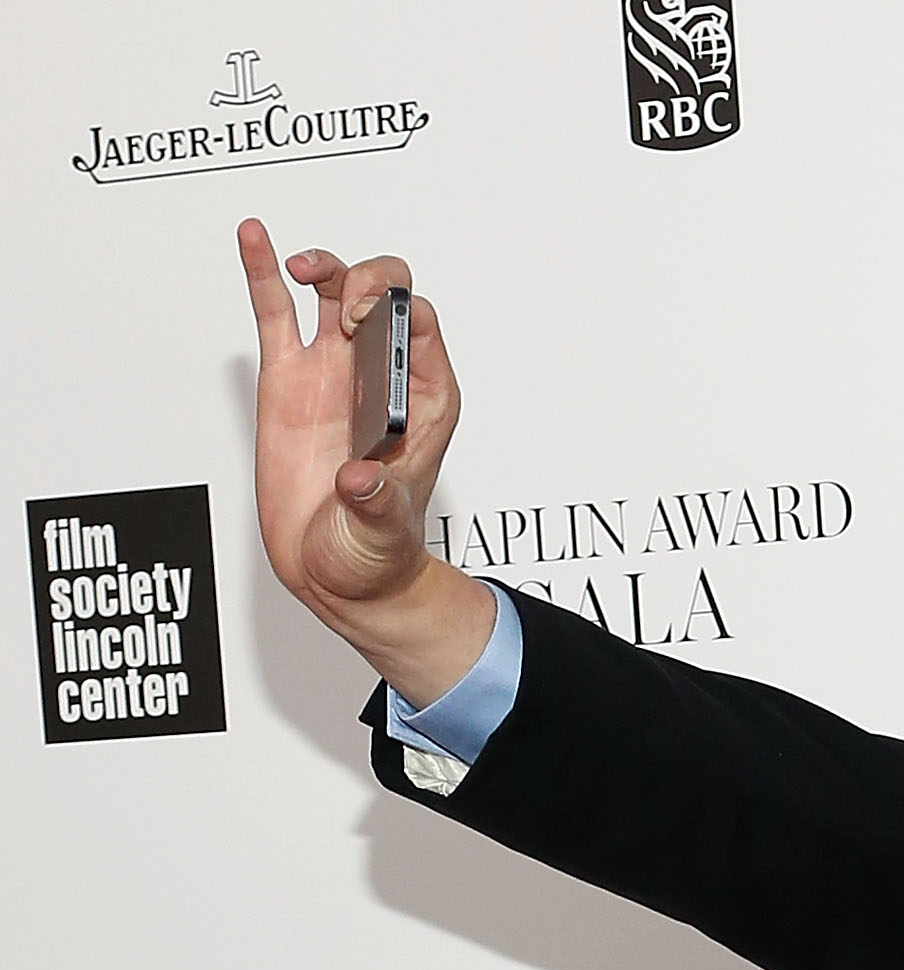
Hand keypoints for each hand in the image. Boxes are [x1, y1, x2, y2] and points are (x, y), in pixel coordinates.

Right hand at [237, 218, 490, 703]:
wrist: (338, 573)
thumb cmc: (375, 551)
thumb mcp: (383, 531)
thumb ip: (375, 502)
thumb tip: (358, 479)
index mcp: (424, 401)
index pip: (422, 327)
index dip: (398, 308)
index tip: (366, 321)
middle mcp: (379, 377)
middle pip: (383, 296)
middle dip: (366, 281)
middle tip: (345, 306)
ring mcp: (333, 373)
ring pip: (333, 295)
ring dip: (323, 267)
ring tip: (300, 267)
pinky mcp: (287, 380)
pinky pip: (275, 315)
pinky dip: (264, 274)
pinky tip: (253, 236)